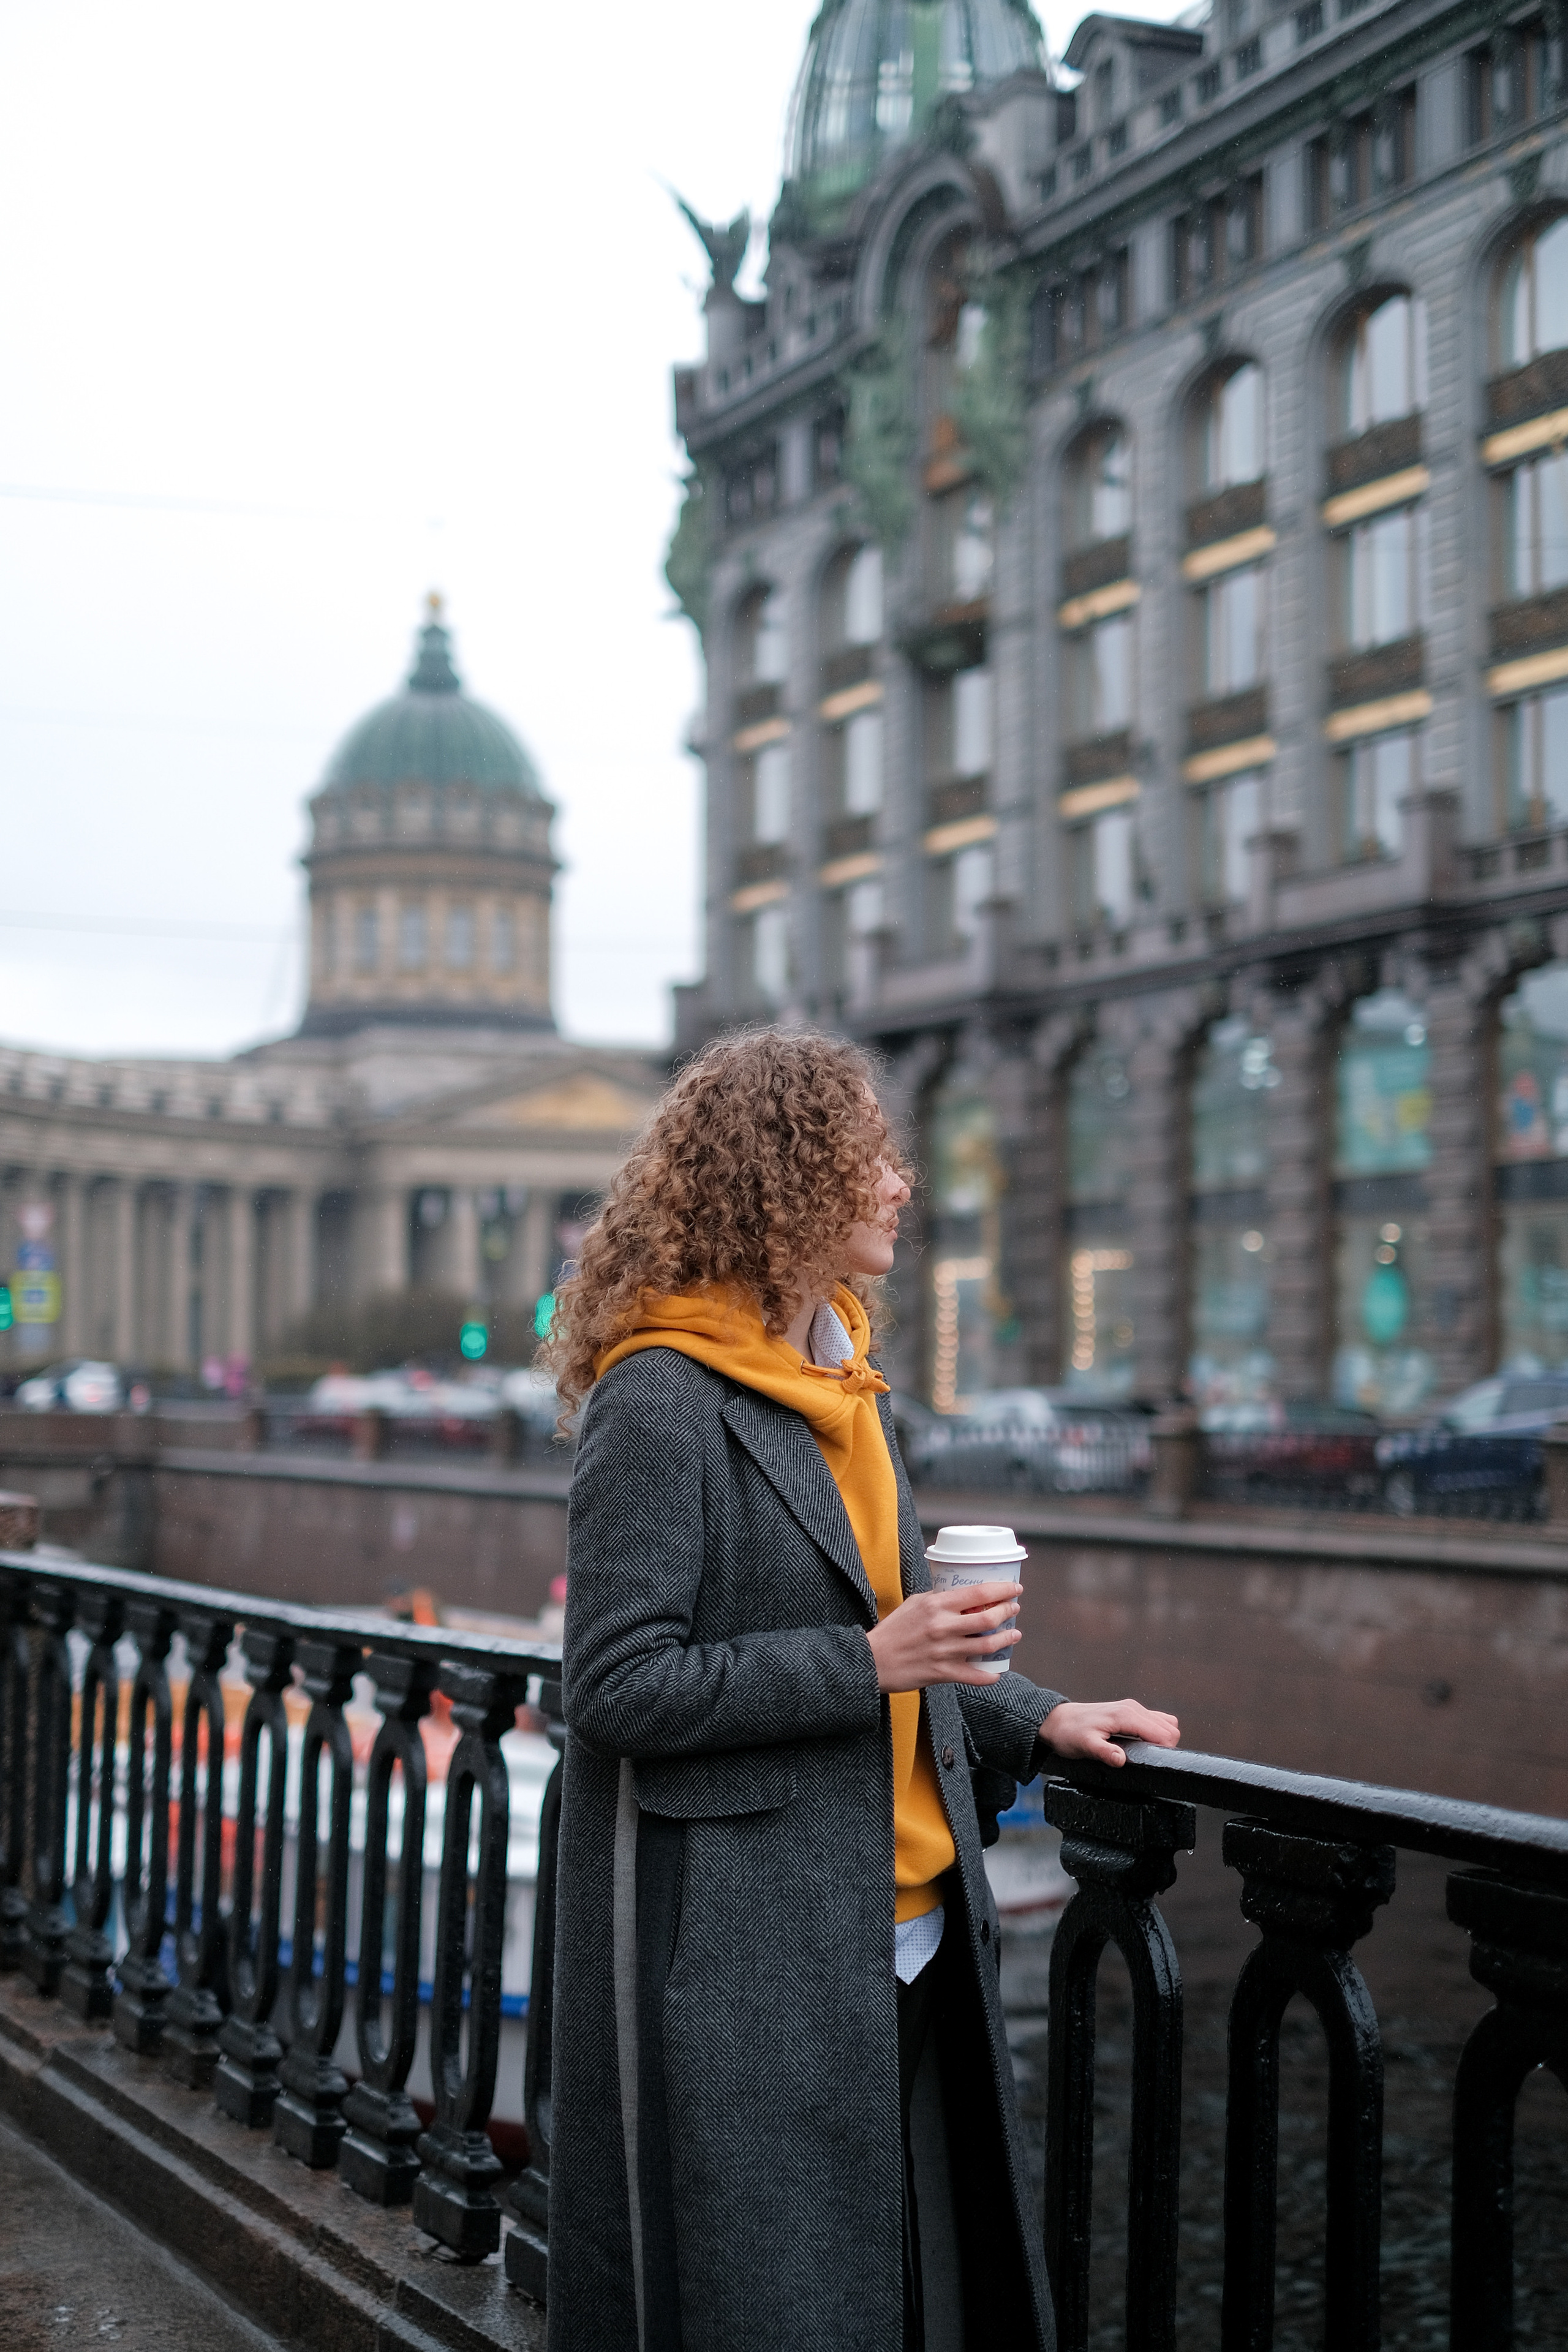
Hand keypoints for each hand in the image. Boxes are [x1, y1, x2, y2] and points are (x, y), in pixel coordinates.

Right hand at [865, 1580, 1020, 1693]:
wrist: (874, 1659)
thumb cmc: (893, 1629)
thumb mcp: (915, 1603)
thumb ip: (939, 1599)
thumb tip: (963, 1596)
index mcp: (936, 1605)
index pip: (978, 1593)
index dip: (1002, 1590)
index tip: (1014, 1588)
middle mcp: (943, 1626)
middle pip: (988, 1619)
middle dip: (1008, 1612)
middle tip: (1014, 1609)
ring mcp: (944, 1651)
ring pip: (987, 1646)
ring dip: (1007, 1640)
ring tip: (1014, 1635)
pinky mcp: (942, 1673)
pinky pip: (974, 1676)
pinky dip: (990, 1675)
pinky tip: (996, 1672)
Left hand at [1039, 1699, 1180, 1765]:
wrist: (1057, 1720)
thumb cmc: (1070, 1733)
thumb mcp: (1084, 1746)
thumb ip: (1104, 1752)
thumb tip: (1120, 1760)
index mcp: (1126, 1715)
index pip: (1164, 1733)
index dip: (1163, 1751)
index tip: (1149, 1762)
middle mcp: (1133, 1708)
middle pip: (1170, 1728)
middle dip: (1164, 1746)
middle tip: (1145, 1759)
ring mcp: (1132, 1708)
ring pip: (1165, 1723)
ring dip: (1161, 1739)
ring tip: (1143, 1753)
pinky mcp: (1130, 1712)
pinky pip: (1155, 1721)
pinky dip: (1155, 1733)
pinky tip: (1141, 1745)